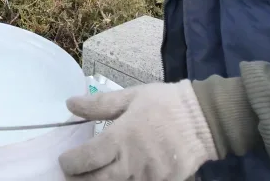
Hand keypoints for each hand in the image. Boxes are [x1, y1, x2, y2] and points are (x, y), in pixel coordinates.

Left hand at [59, 80, 217, 179]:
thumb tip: (70, 103)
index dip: (70, 163)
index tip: (64, 160)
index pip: (87, 159)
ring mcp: (149, 177)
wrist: (205, 119)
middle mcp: (133, 162)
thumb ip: (100, 104)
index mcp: (122, 137)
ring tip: (91, 177)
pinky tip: (117, 178)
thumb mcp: (131, 97)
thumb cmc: (165, 104)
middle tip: (71, 175)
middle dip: (78, 180)